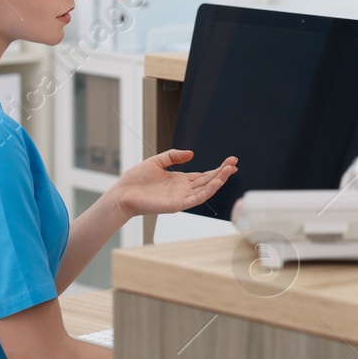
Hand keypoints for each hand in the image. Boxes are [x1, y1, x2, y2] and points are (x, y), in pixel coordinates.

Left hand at [110, 150, 237, 217]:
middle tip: (235, 162)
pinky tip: (217, 182)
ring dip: (219, 180)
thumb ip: (173, 155)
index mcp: (179, 180)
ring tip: (230, 170)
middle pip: (208, 181)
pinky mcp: (177, 205)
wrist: (122, 194)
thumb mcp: (156, 161)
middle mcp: (183, 190)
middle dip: (222, 172)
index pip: (203, 175)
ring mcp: (181, 198)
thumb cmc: (135, 180)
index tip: (230, 161)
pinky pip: (196, 198)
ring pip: (206, 189)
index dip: (217, 169)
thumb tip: (191, 153)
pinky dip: (208, 191)